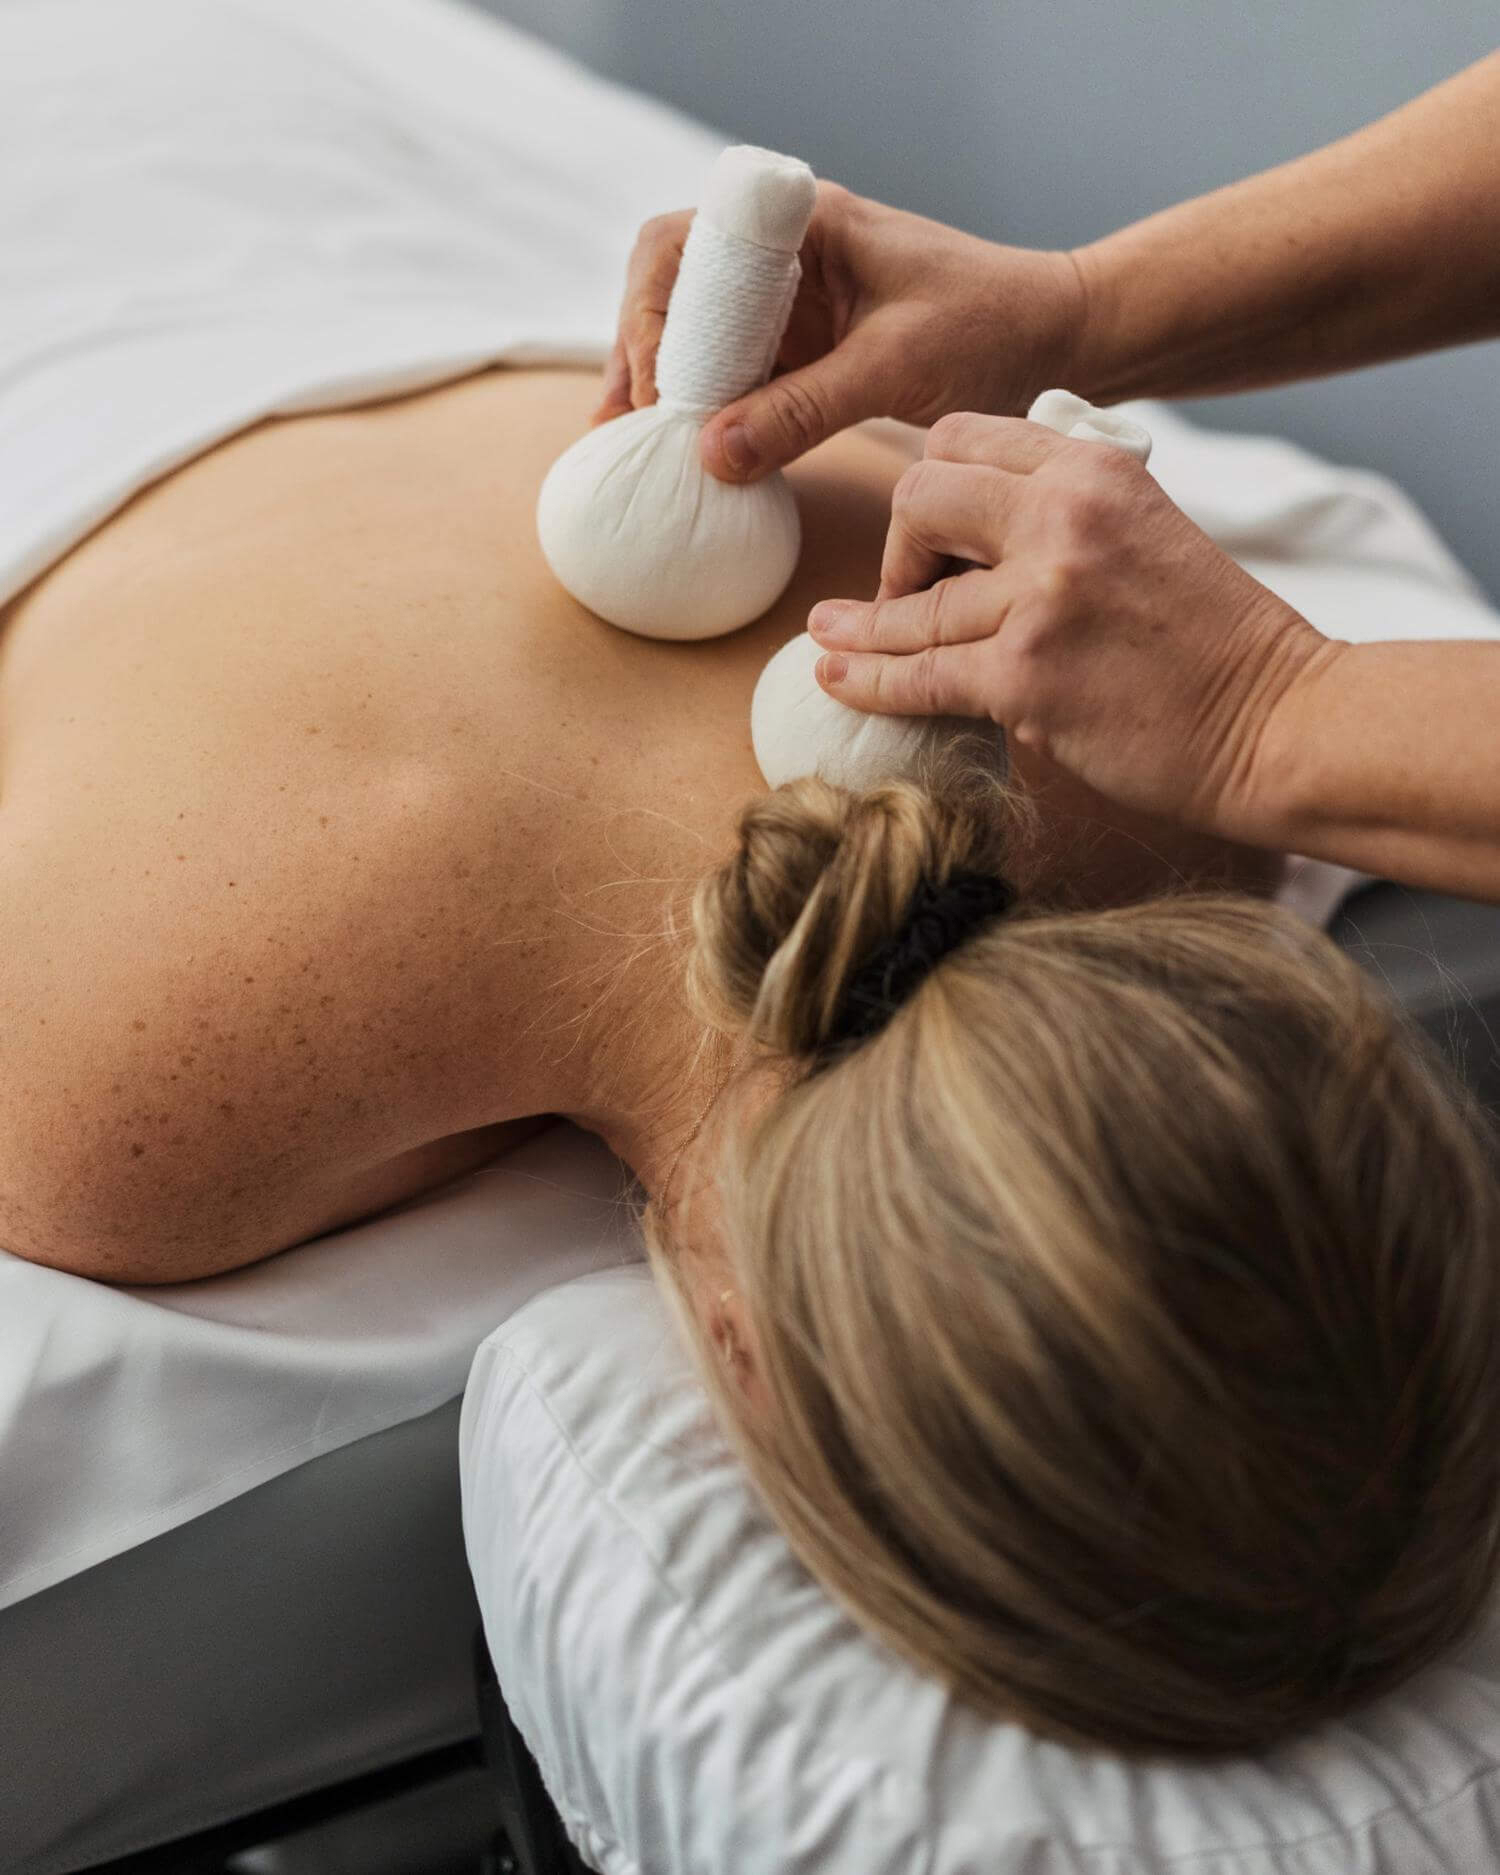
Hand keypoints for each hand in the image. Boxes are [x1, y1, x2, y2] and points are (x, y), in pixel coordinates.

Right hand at [593, 183, 1085, 483]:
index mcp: (801, 224)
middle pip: (672, 288)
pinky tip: (679, 452)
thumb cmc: (992, 328)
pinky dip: (703, 411)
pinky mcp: (804, 350)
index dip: (653, 314)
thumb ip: (801, 410)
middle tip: (625, 424)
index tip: (660, 388)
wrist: (1058, 338)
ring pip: (695, 335)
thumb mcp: (893, 369)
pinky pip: (733, 374)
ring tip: (630, 445)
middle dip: (641, 352)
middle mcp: (783, 255)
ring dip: (662, 386)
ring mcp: (789, 304)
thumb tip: (710, 454)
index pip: (685, 245)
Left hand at [807, 412, 1340, 841]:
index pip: (961, 440)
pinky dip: (868, 682)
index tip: (922, 535)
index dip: (926, 485)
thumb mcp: (1147, 530)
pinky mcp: (1026, 678)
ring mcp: (1041, 598)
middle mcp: (1062, 518)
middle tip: (898, 590)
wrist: (1279, 720)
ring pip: (912, 604)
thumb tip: (974, 532)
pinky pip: (919, 676)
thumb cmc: (1214, 640)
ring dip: (864, 626)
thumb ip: (1065, 513)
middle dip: (894, 546)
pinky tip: (835, 677)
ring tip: (829, 634)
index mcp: (1093, 468)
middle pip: (919, 498)